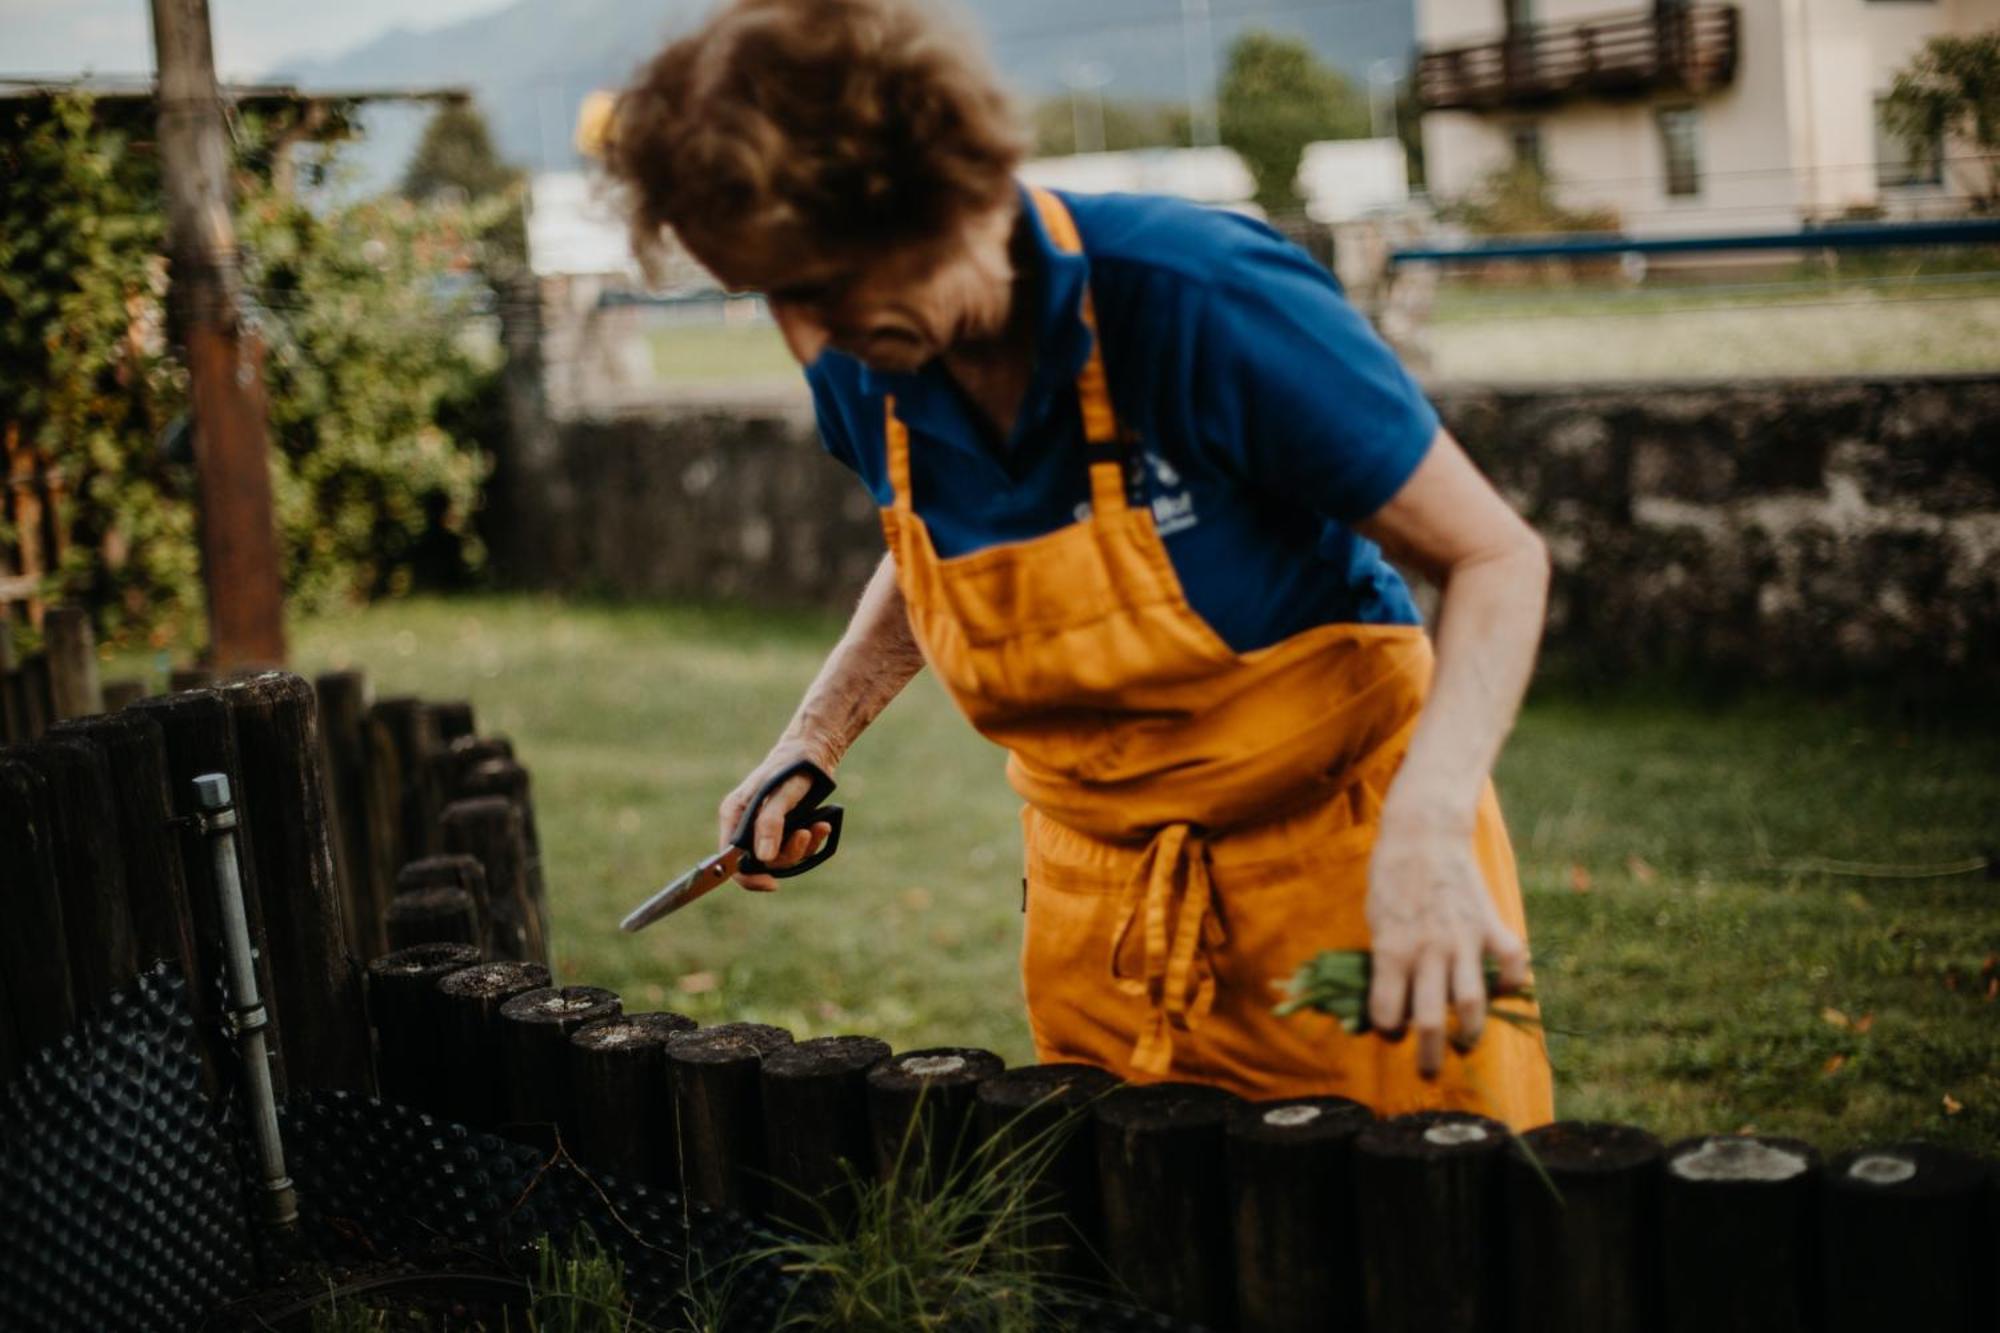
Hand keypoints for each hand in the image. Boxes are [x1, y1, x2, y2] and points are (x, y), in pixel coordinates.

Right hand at [717, 740, 836, 892]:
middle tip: (805, 835)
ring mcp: (763, 827)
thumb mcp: (782, 795)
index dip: (748, 877)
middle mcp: (744, 824)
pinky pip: (794, 848)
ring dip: (802, 847)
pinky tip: (822, 825)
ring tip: (819, 827)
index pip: (730, 860)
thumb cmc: (792, 768)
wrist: (812, 752)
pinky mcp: (782, 828)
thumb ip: (771, 824)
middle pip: (759, 862)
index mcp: (733, 815)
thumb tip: (764, 859)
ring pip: (780, 857)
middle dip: (786, 855)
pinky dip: (810, 841)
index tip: (771, 883)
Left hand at [1365, 803, 1528, 1077]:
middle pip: (1430, 1021)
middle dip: (1429, 1055)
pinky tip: (1498, 990)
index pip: (1388, 1012)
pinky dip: (1509, 983)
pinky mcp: (1492, 925)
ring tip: (1465, 1044)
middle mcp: (1429, 950)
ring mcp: (1464, 939)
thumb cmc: (1391, 877)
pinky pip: (1511, 966)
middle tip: (1428, 1071)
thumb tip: (1387, 1000)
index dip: (1386, 1029)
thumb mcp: (1375, 919)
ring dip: (1469, 1034)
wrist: (1425, 834)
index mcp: (1392, 949)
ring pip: (1472, 1005)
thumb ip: (1384, 959)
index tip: (1389, 1030)